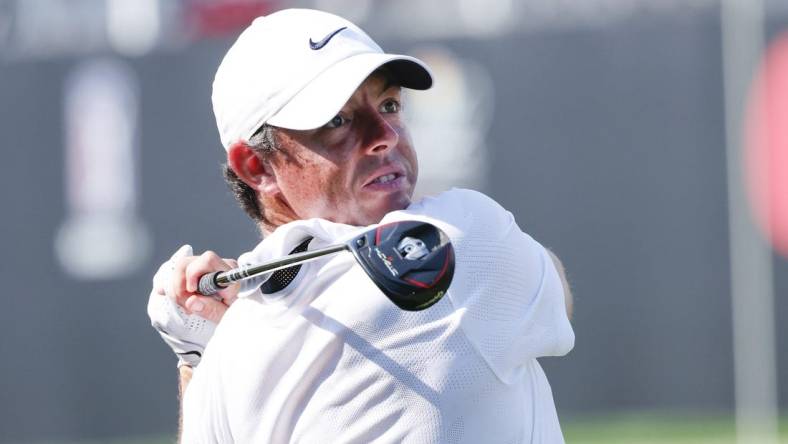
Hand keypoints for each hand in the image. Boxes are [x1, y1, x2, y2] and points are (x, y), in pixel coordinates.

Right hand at [147, 245, 238, 366]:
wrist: (245, 314)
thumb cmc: (238, 313)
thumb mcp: (228, 316)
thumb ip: (212, 310)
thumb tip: (191, 301)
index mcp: (230, 273)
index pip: (208, 260)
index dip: (194, 275)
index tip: (191, 292)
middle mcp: (218, 265)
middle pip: (188, 263)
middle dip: (180, 285)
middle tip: (186, 305)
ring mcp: (206, 268)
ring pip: (181, 267)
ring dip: (175, 287)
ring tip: (184, 304)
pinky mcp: (196, 273)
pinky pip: (178, 272)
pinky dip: (170, 283)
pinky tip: (163, 292)